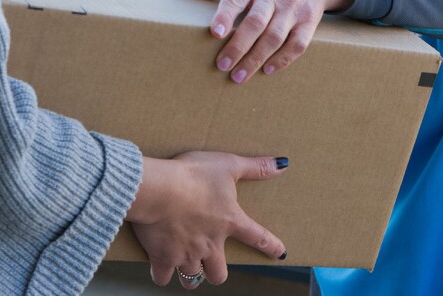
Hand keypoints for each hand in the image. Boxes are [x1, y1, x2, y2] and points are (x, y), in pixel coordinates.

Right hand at [127, 151, 288, 287]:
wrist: (159, 189)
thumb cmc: (195, 174)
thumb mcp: (229, 165)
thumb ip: (256, 168)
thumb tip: (283, 164)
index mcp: (230, 221)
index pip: (257, 237)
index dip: (271, 246)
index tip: (280, 254)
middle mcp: (210, 244)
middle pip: (218, 273)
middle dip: (217, 272)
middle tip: (213, 264)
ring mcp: (186, 254)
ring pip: (192, 278)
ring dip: (192, 275)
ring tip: (190, 268)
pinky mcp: (162, 258)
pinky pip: (162, 277)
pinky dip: (162, 274)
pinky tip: (162, 266)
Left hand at [174, 0, 353, 82]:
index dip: (226, 15)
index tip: (214, 33)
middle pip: (256, 22)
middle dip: (238, 46)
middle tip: (222, 66)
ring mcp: (293, 8)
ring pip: (275, 36)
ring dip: (256, 58)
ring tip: (238, 76)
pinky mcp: (309, 21)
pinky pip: (298, 43)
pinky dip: (283, 59)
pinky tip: (267, 70)